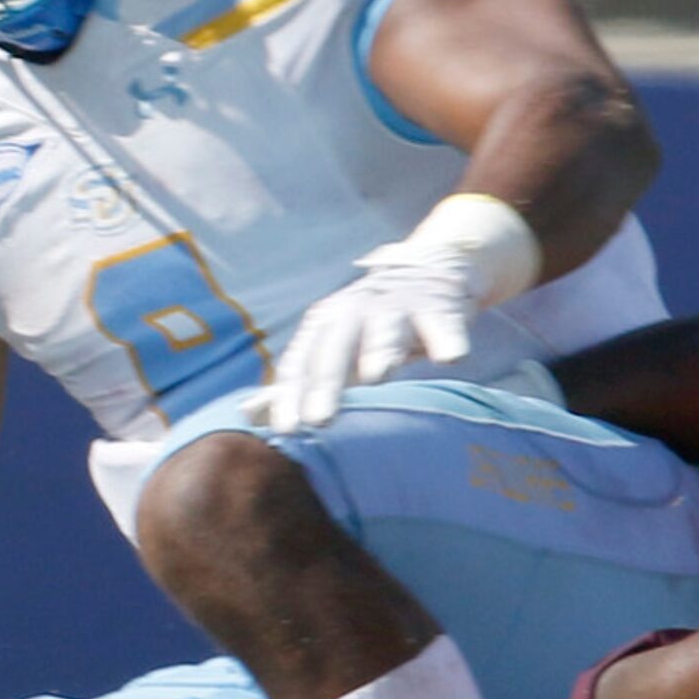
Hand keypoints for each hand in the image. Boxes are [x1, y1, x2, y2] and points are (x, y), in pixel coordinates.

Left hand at [250, 239, 479, 432]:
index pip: (300, 364)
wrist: (428, 268)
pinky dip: (447, 338)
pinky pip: (444, 323)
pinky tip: (451, 357)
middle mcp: (355, 312)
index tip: (286, 430)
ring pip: (386, 330)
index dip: (291, 396)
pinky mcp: (440, 305)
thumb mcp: (331, 347)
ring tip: (379, 375)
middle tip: (320, 419)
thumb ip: (296, 382)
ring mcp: (398, 307)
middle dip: (326, 384)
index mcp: (324, 325)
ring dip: (380, 350)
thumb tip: (247, 415)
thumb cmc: (370, 322)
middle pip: (336, 351)